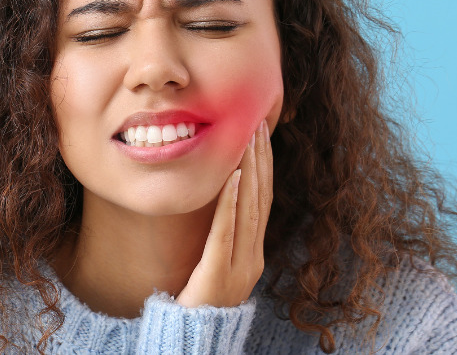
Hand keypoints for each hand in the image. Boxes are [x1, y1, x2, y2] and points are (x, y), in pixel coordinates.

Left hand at [176, 120, 272, 307]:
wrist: (192, 340)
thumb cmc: (198, 301)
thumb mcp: (215, 264)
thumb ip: (222, 236)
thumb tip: (220, 201)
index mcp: (254, 254)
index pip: (263, 200)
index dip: (264, 165)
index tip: (260, 133)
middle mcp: (253, 257)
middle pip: (261, 198)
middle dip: (260, 158)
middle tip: (258, 123)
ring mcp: (240, 266)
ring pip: (250, 209)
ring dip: (250, 170)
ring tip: (248, 139)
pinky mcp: (219, 273)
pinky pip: (227, 231)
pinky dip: (233, 202)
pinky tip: (234, 177)